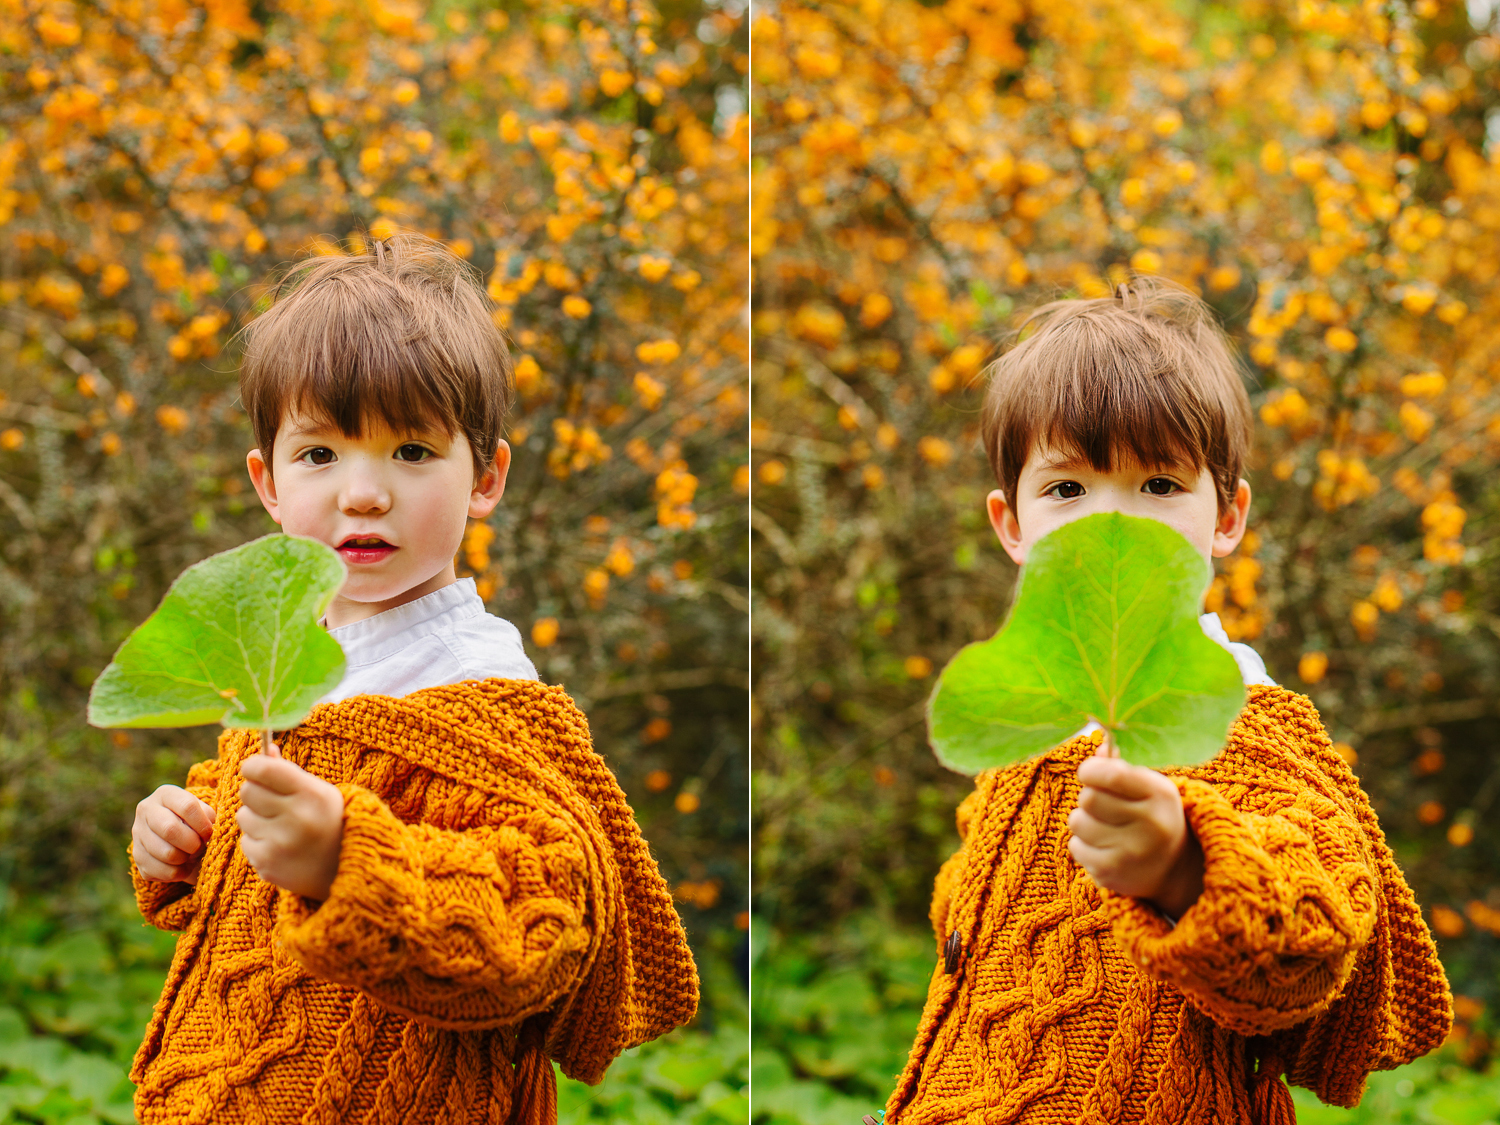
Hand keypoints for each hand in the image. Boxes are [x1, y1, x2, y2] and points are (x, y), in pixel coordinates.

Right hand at [133, 785, 216, 884]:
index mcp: (166, 794)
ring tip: (190, 855)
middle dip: (192, 843)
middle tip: (199, 847)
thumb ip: (209, 818)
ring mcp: (138, 833)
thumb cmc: (197, 823)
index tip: (210, 833)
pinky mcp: (137, 856)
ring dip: (185, 859)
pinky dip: (177, 873)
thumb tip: (209, 830)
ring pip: (165, 853)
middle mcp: (146, 810)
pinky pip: (160, 871)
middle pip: (170, 829)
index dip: (203, 824)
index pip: (187, 806)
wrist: (180, 840)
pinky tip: (182, 866)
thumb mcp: (205, 814)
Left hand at [237, 744, 344, 900]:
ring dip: (256, 818)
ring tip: (281, 827)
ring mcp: (280, 843)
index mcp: (311, 794)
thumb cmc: (330, 820)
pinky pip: (245, 841)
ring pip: (243, 816)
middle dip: (256, 793)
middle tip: (273, 801)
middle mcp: (296, 818)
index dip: (253, 766)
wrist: (347, 868)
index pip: (263, 770)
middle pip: (248, 791)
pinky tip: (279, 845)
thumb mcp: (318, 791)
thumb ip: (289, 771)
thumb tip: (265, 749)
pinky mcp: (267, 864)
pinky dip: (258, 841)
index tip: (256, 769)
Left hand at [1067, 735, 1204, 918]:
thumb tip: (1098, 731)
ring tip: (1106, 827)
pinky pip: (1075, 847)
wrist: (1173, 870)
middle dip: (1089, 798)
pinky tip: (1104, 847)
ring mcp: (1132, 852)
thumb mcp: (1146, 785)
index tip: (1091, 773)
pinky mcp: (1112, 874)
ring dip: (1084, 822)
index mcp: (1160, 794)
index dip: (1091, 769)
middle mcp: (1151, 824)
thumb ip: (1119, 762)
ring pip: (1077, 822)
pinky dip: (1082, 845)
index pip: (1112, 773)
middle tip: (1104, 805)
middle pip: (1088, 798)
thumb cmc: (1151, 814)